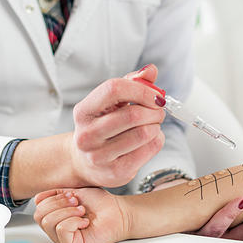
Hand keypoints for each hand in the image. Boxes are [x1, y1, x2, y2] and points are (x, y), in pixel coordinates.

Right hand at [33, 188, 128, 242]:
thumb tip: (38, 198)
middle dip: (58, 203)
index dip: (51, 198)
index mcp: (55, 218)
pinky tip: (85, 221)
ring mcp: (63, 241)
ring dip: (68, 211)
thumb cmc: (100, 204)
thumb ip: (55, 193)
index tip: (70, 194)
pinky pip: (61, 230)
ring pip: (48, 222)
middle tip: (77, 202)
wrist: (118, 212)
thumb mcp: (74, 192)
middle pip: (39, 216)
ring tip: (82, 211)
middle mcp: (56, 231)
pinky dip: (73, 220)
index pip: (38, 208)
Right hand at [70, 65, 166, 187]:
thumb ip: (131, 83)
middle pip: (133, 114)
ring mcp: (99, 156)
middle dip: (155, 110)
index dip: (141, 89)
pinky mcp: (115, 172)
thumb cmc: (102, 126)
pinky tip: (150, 139)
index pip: (114, 89)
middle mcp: (87, 134)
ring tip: (152, 125)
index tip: (156, 95)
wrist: (84, 162)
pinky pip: (149, 150)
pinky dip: (157, 140)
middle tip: (158, 111)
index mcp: (84, 111)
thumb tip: (151, 70)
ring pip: (144, 133)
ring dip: (156, 126)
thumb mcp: (110, 102)